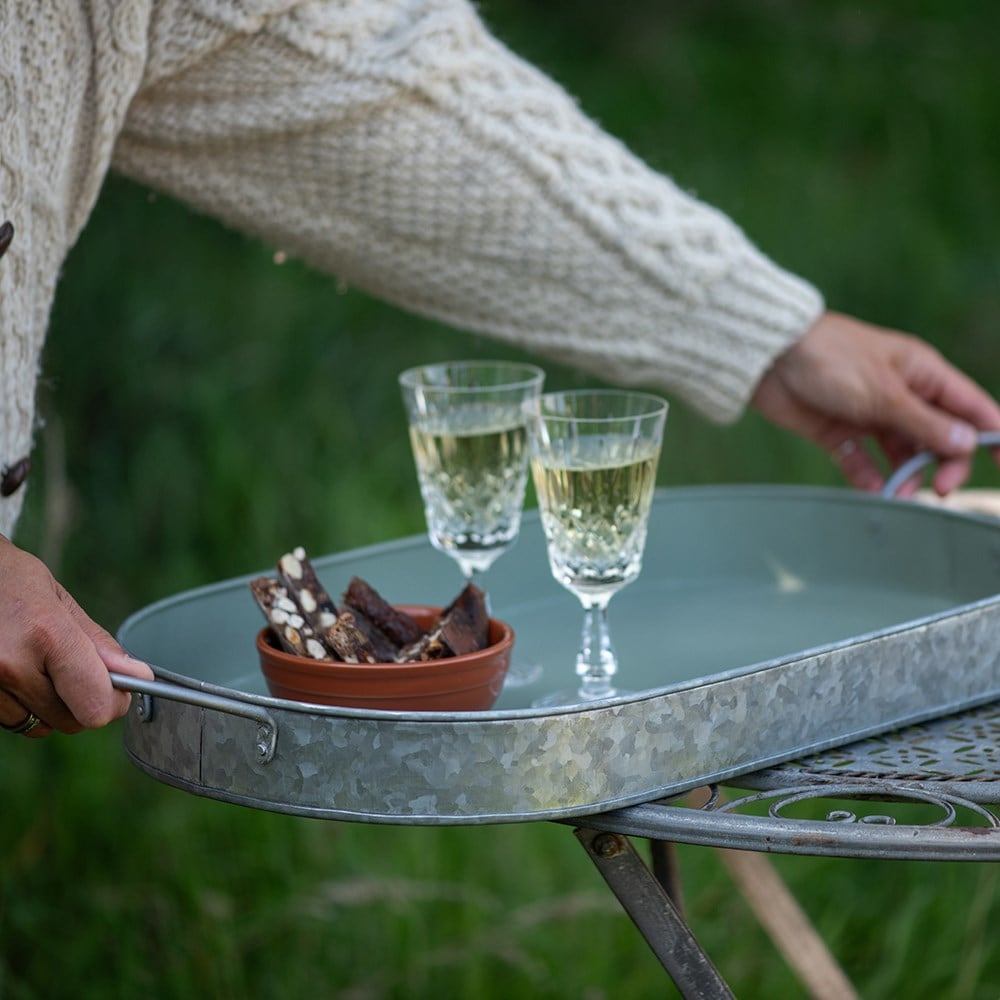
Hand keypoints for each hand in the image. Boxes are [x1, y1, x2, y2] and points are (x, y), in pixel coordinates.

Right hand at [0, 535, 153, 736]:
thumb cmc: (9, 581)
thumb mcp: (58, 600)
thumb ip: (97, 644)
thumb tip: (136, 676)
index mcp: (46, 635)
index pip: (95, 704)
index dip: (114, 702)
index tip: (119, 690)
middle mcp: (11, 666)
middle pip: (71, 721)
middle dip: (83, 701)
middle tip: (76, 671)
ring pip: (41, 725)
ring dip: (49, 705)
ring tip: (37, 665)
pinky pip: (14, 721)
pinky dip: (23, 706)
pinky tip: (17, 673)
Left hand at [750, 311, 999, 494]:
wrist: (768, 357)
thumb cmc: (830, 357)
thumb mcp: (883, 392)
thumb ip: (924, 422)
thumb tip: (968, 443)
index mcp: (923, 374)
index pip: (973, 408)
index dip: (993, 437)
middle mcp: (901, 395)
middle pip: (940, 437)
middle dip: (944, 464)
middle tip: (937, 488)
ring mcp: (870, 414)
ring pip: (902, 454)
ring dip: (906, 476)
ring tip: (899, 494)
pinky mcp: (839, 432)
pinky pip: (862, 462)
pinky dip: (869, 477)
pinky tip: (874, 491)